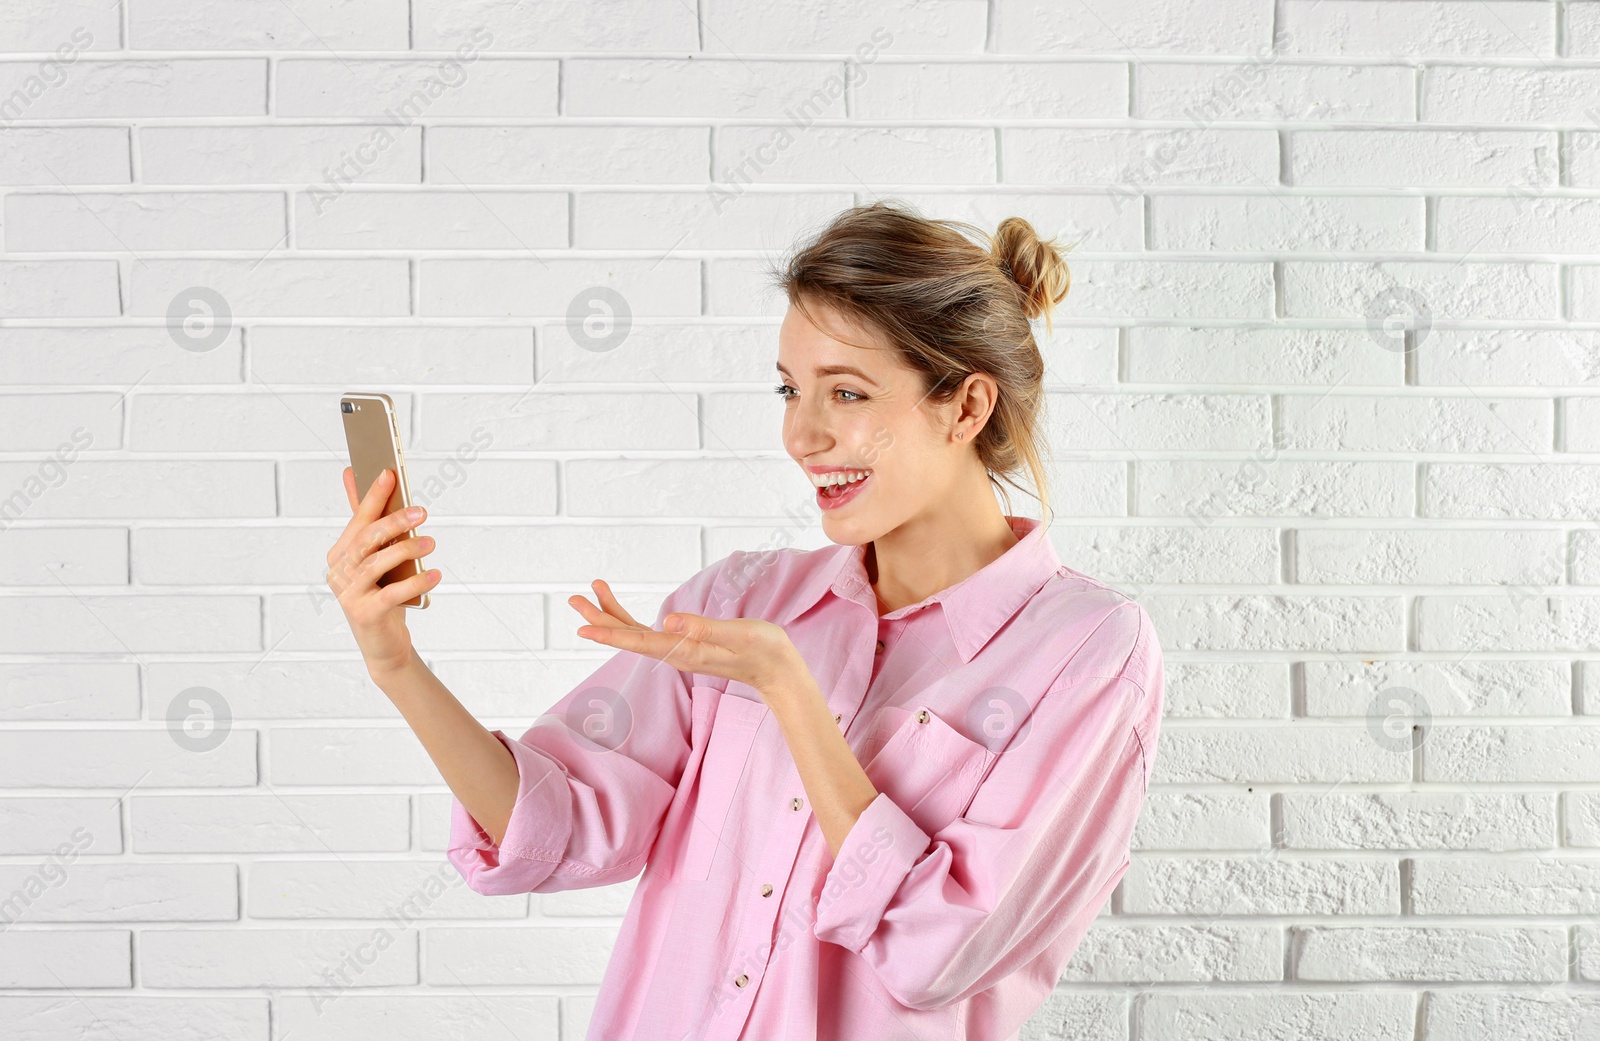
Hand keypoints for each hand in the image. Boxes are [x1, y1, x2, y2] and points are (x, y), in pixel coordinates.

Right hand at [326, 466, 439, 677]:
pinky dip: (416, 582)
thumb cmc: (382, 594)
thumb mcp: (377, 560)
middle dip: (394, 521)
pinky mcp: (365, 614)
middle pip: (366, 539)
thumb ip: (368, 521)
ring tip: (431, 542)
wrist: (383, 644)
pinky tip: (435, 575)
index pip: (358, 520)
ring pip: (377, 564)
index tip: (389, 473)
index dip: (372, 496)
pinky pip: (392, 593)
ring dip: (407, 549)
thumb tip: (353, 474)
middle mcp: (339, 572)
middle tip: (421, 511)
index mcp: (340, 554)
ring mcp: (348, 594)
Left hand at [569, 579, 806, 699]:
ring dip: (612, 615)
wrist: (776, 669)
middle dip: (600, 618)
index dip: (610, 634)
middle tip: (574, 599)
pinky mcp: (685, 646)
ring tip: (591, 592)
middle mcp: (676, 654)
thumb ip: (704, 628)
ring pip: (635, 634)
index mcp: (685, 652)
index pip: (640, 642)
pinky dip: (631, 619)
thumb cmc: (763, 649)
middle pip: (629, 637)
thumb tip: (669, 622)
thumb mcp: (738, 634)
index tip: (583, 628)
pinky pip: (649, 633)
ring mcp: (678, 651)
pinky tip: (621, 610)